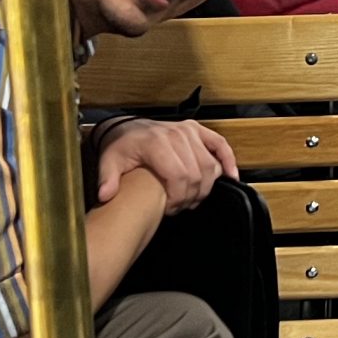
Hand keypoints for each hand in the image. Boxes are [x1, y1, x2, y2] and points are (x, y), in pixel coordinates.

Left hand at [96, 118, 236, 214]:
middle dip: (190, 196)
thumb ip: (108, 179)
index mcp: (156, 143)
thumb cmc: (120, 147)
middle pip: (196, 174)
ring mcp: (189, 131)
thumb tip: (106, 195)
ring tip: (193, 198)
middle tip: (179, 207)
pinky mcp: (198, 130)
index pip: (179, 176)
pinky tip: (231, 176)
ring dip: (206, 186)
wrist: (126, 129)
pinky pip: (220, 145)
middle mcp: (176, 134)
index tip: (170, 209)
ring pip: (209, 165)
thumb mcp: (109, 161)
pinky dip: (228, 161)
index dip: (178, 198)